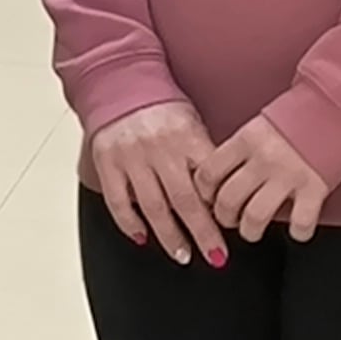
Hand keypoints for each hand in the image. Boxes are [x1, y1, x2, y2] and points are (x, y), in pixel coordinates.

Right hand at [83, 100, 233, 267]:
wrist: (121, 83)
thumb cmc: (163, 109)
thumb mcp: (193, 125)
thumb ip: (205, 158)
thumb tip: (226, 196)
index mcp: (187, 137)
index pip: (209, 180)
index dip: (221, 208)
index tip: (233, 229)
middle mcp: (160, 148)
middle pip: (185, 200)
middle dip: (203, 233)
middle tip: (216, 256)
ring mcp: (131, 157)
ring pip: (152, 207)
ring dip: (169, 236)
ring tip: (182, 256)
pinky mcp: (107, 163)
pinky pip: (119, 201)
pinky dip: (130, 223)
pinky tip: (142, 238)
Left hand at [206, 114, 334, 245]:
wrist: (339, 107)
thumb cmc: (300, 117)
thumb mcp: (260, 126)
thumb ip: (241, 151)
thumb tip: (219, 176)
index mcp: (246, 140)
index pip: (208, 172)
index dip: (204, 192)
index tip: (208, 199)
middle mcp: (264, 158)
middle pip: (227, 200)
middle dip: (224, 217)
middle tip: (230, 220)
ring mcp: (289, 174)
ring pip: (255, 216)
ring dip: (250, 230)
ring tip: (253, 230)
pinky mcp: (315, 187)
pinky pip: (301, 222)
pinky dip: (298, 232)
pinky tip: (297, 230)